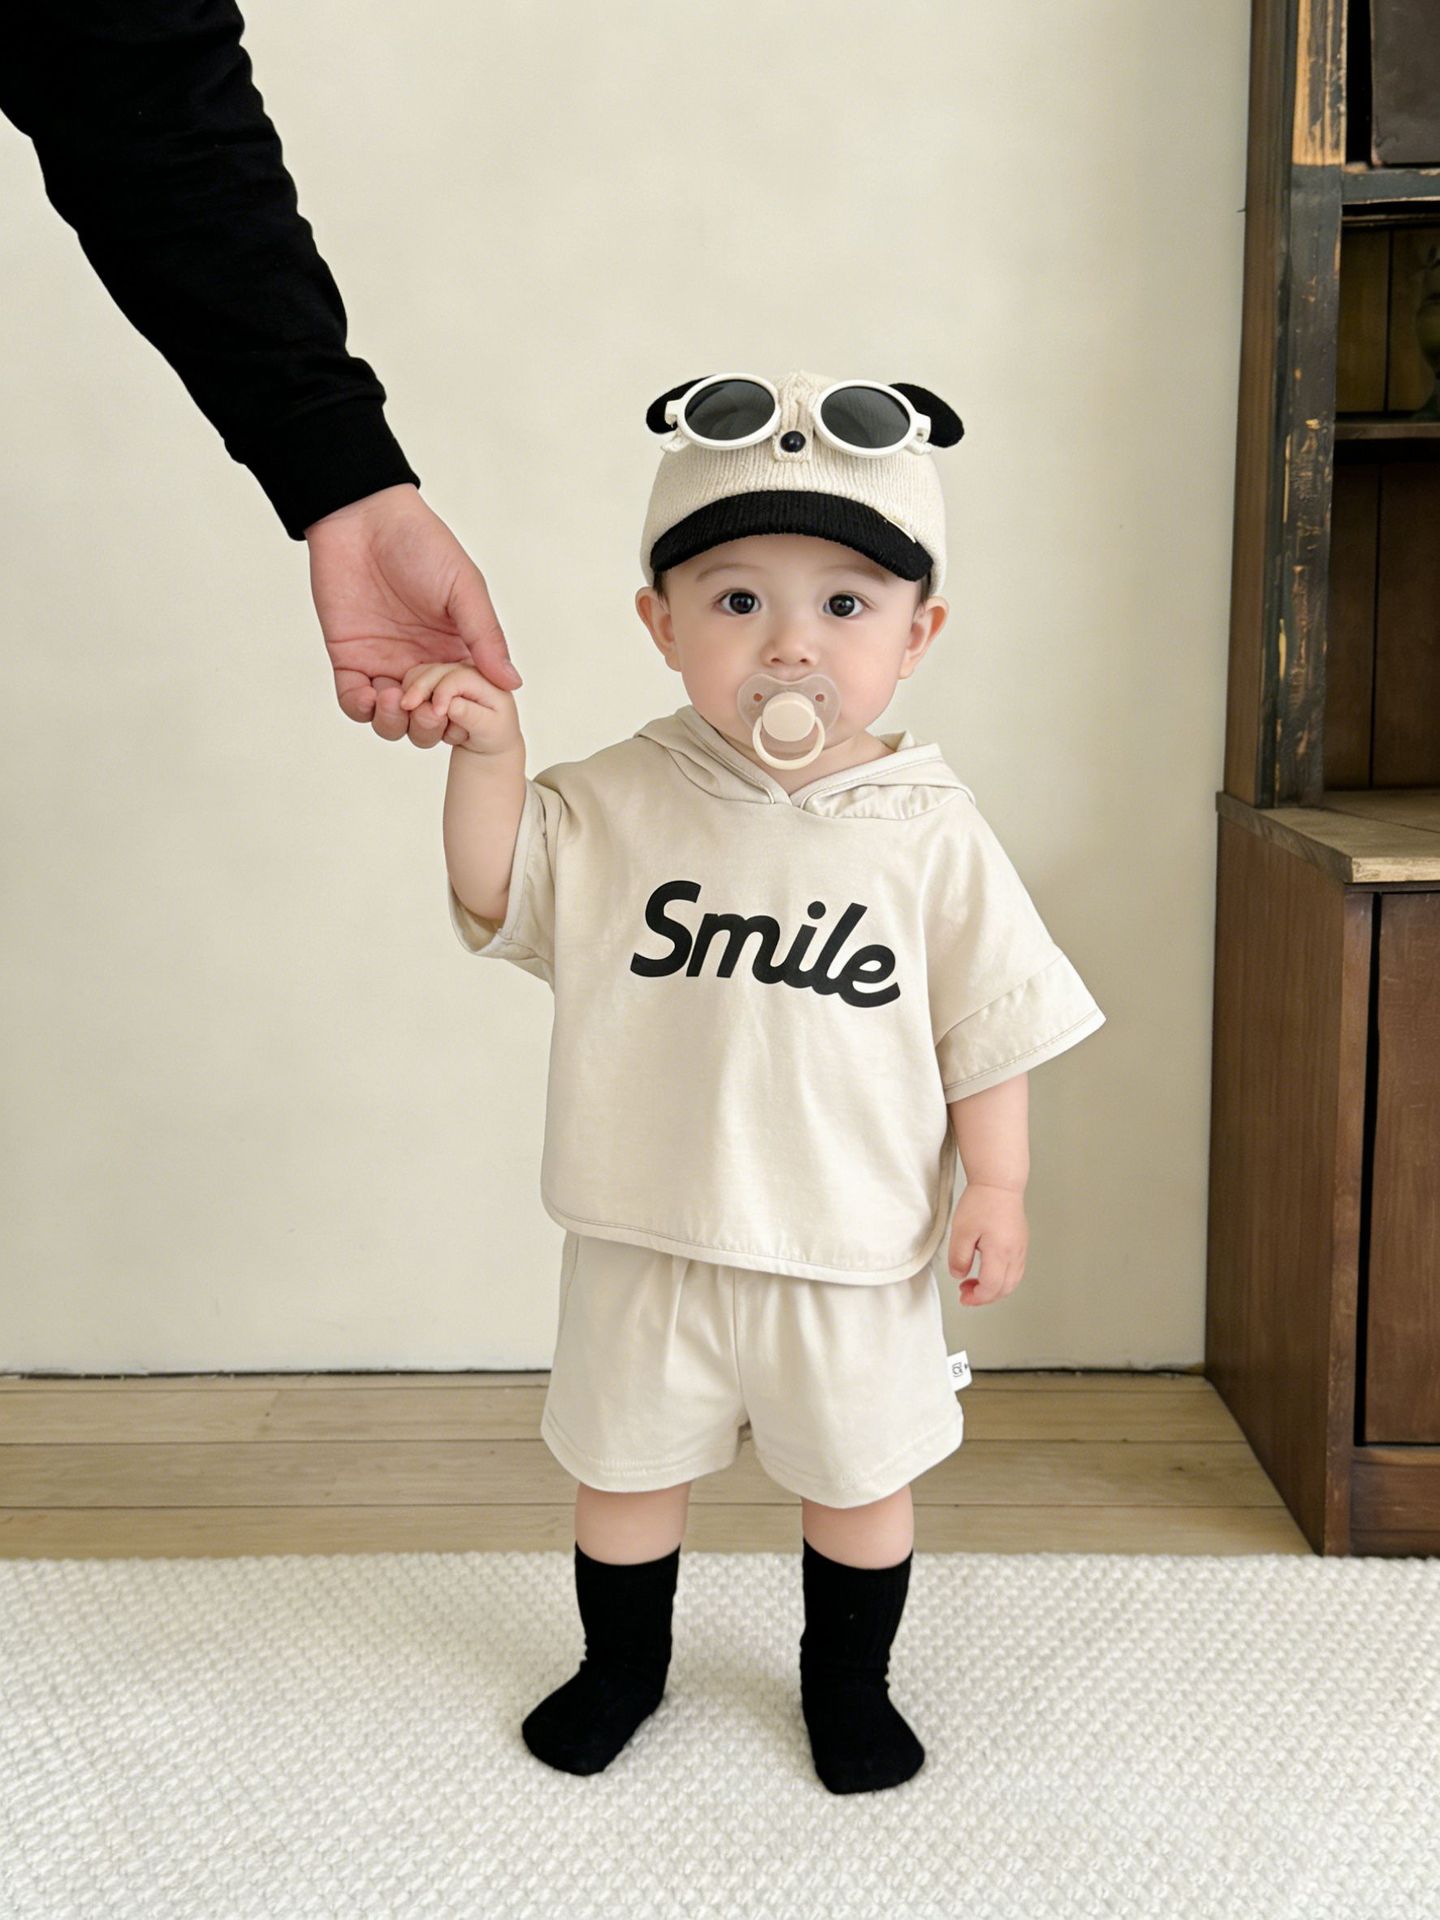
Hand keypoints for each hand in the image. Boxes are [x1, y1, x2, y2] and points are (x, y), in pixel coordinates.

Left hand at [304, 484, 522, 748]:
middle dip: (427, 729)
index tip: (457, 712)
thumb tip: (512, 684)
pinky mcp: (349, 659)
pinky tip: (371, 695)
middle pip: (428, 723)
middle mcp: (422, 664)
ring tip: (395, 699)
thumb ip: (485, 637)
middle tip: (425, 709)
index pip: (464, 704)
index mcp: (455, 651)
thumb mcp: (464, 588)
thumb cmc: (421, 543)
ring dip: (394, 723)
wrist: (362, 517)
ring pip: (392, 721)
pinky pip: (354, 702)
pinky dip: (362, 710)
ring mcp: (385, 663)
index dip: (462, 718)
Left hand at [947, 1182, 1026, 1305]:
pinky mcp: (1022, 1243)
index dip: (977, 1298)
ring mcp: (1021, 1249)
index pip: (992, 1287)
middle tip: (966, 1293)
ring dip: (995, 1289)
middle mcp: (1015, 1253)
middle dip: (985, 1297)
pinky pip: (1016, 1270)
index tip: (964, 1297)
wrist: (999, 1183)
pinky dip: (1002, 1279)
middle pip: (1005, 1288)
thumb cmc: (981, 1202)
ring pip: (1013, 1281)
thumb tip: (960, 1275)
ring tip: (975, 1283)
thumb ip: (959, 1257)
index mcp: (1001, 1252)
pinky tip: (988, 1271)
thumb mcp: (961, 1231)